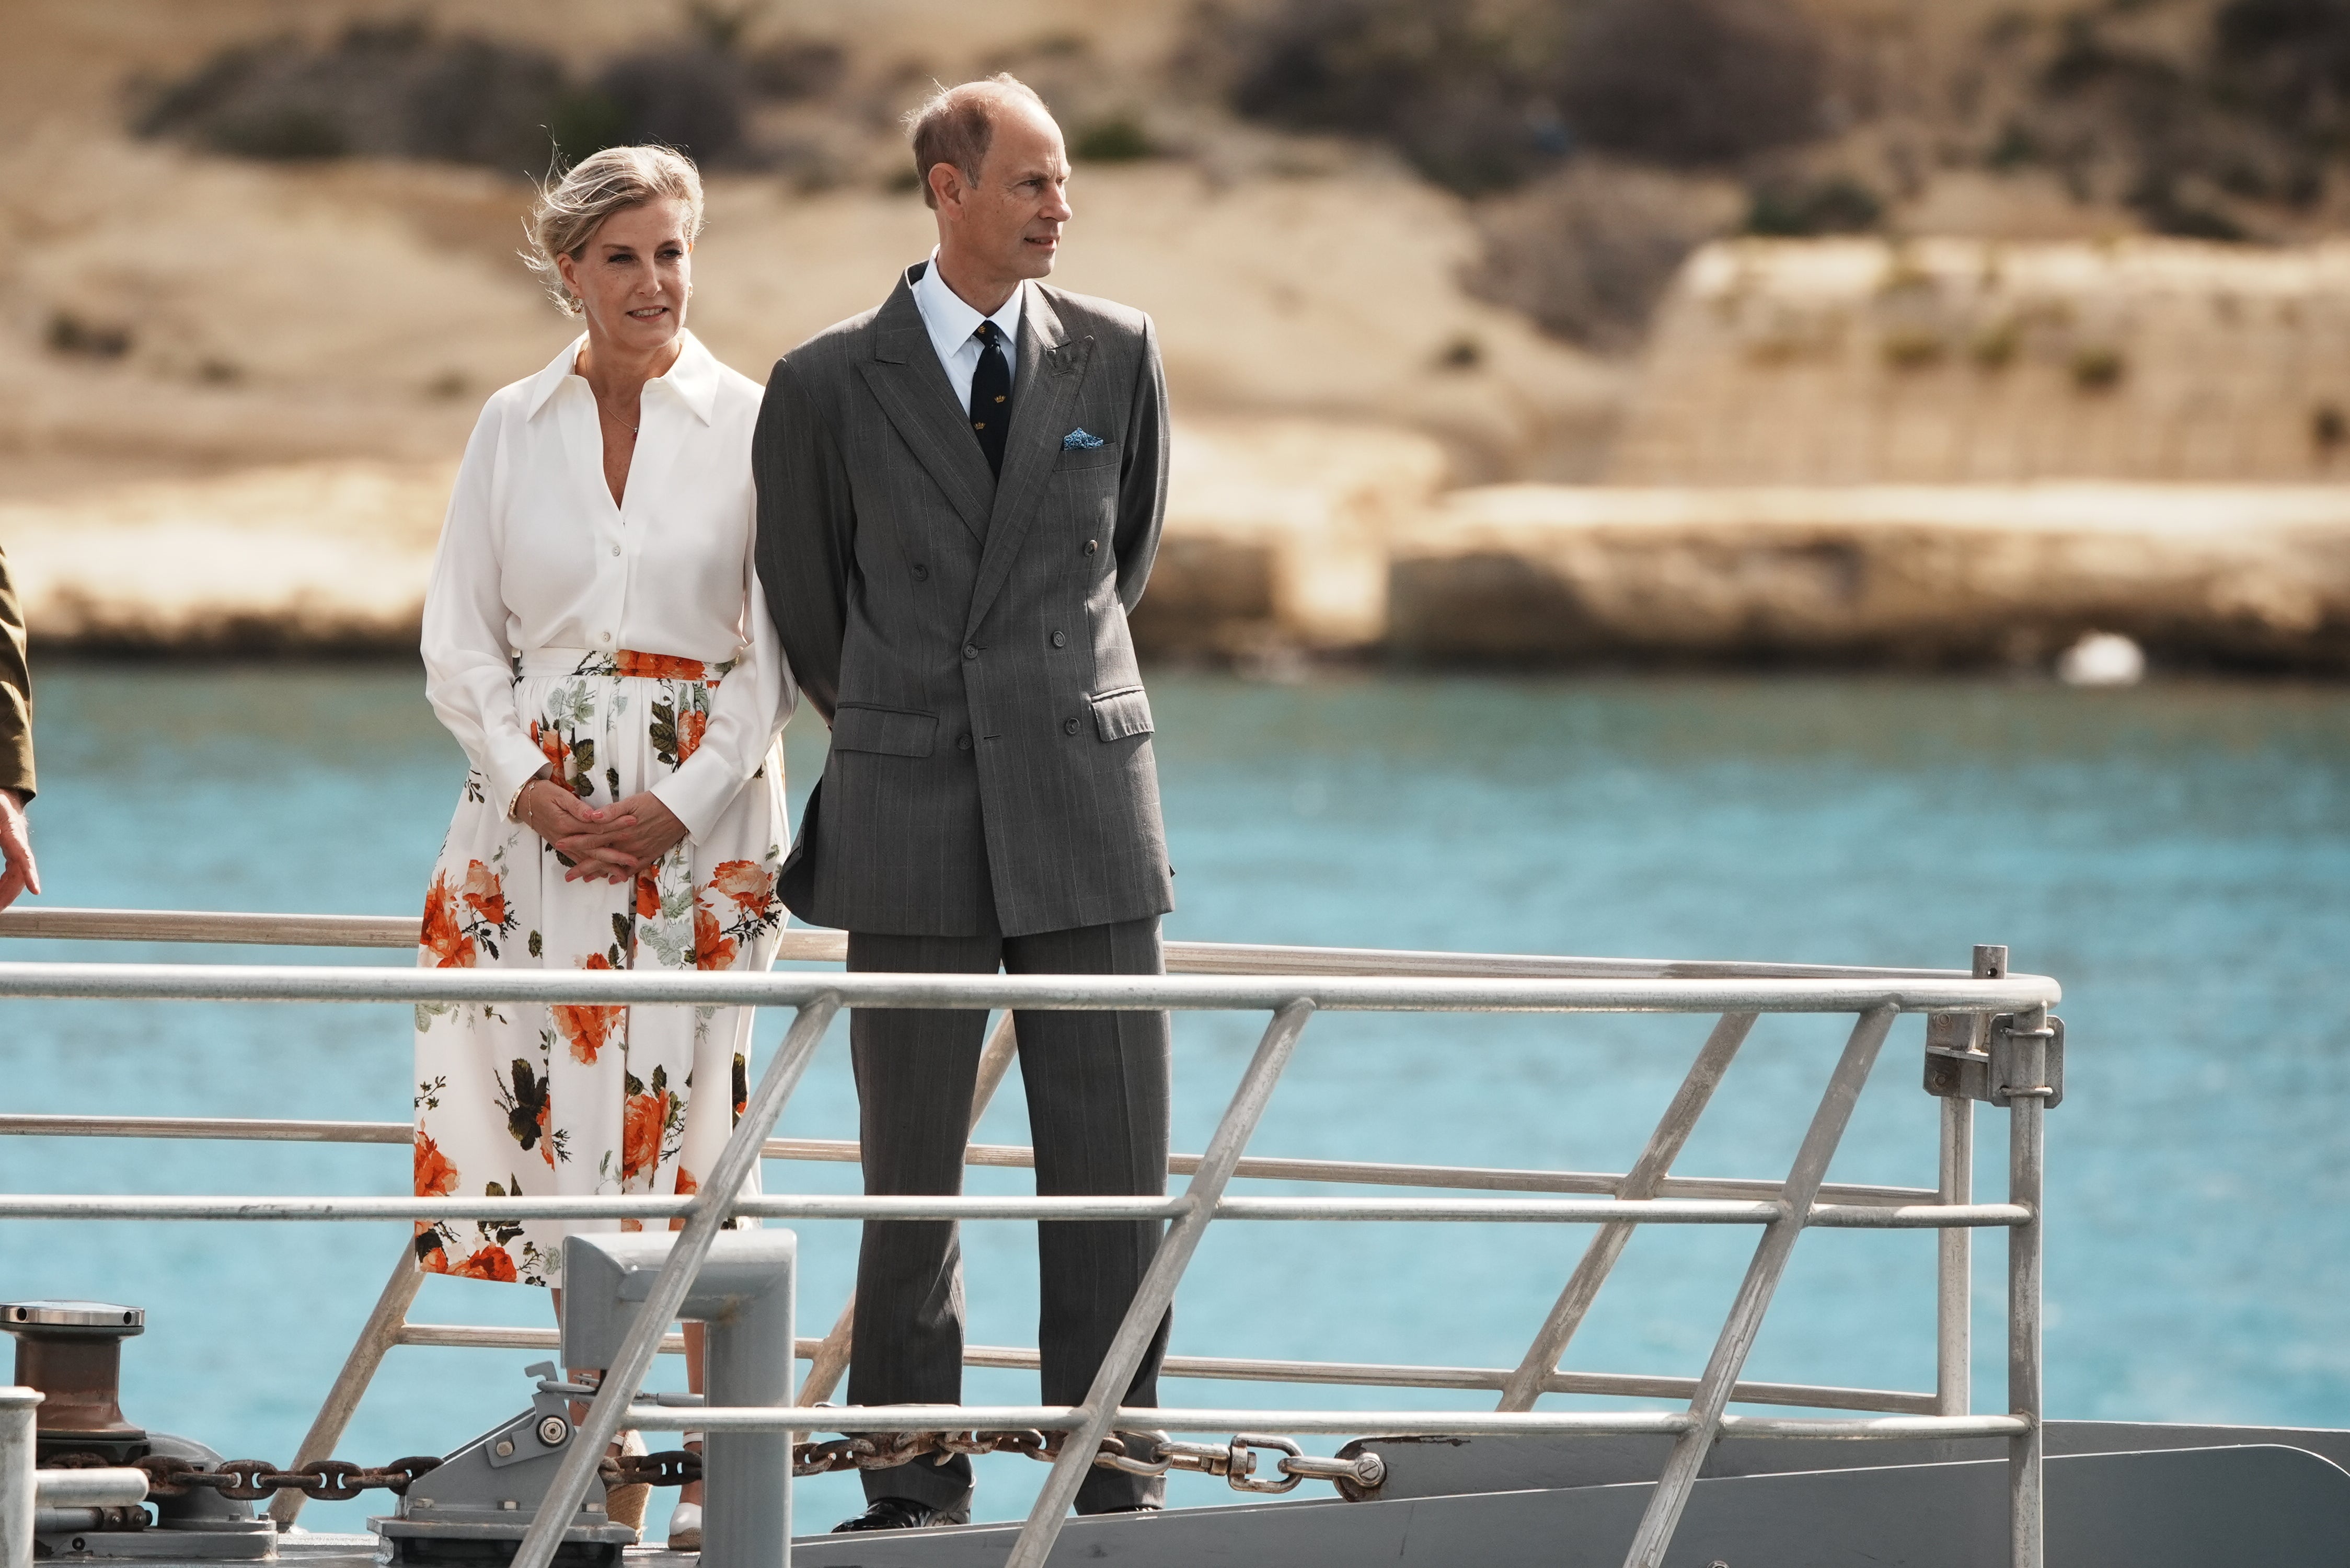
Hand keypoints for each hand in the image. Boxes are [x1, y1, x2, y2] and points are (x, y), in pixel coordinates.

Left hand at [0, 788, 35, 911]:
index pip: (24, 856)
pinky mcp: (11, 852)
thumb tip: (16, 858)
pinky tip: (0, 894)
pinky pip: (11, 873)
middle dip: (9, 894)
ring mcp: (16, 849)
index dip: (30, 873)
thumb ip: (0, 830)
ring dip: (6, 894)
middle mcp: (18, 843)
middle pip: (19, 873)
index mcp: (13, 832)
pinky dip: (4, 886)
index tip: (36, 890)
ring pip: (15, 877)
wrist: (5, 797)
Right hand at [515, 779, 637, 883]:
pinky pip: (578, 860)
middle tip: (634, 860)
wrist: (523, 802)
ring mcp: (563, 844)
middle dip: (615, 855)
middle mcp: (565, 837)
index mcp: (566, 823)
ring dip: (605, 867)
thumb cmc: (542, 794)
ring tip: (623, 874)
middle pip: (594, 848)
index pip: (596, 826)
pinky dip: (590, 868)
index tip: (633, 823)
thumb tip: (593, 815)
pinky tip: (602, 874)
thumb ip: (577, 807)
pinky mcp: (562, 847)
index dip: (616, 825)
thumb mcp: (559, 795)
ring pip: (587, 858)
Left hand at [557, 791, 688, 880]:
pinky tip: (613, 880)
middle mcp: (626, 843)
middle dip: (582, 866)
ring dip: (599, 872)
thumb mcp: (632, 802)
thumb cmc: (656, 802)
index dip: (575, 842)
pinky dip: (622, 875)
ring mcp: (638, 851)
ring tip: (585, 879)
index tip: (560, 846)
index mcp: (619, 829)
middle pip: (600, 856)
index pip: (592, 837)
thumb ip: (611, 811)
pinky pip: (633, 869)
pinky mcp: (649, 854)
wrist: (681, 810)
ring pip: (614, 865)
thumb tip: (592, 816)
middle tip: (568, 876)